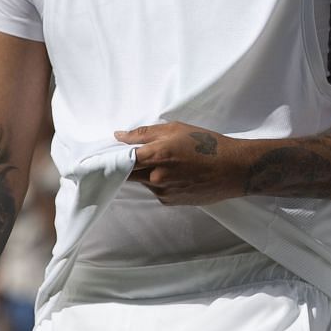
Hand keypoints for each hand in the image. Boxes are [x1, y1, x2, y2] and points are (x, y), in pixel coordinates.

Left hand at [116, 122, 251, 204]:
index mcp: (156, 155)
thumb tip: (119, 136)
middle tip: (129, 157)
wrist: (234, 170)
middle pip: (127, 174)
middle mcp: (156, 177)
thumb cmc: (208, 144)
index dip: (107, 159)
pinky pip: (156, 190)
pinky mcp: (170, 201)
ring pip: (143, 182)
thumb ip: (144, 133)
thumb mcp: (176, 129)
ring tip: (169, 162)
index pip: (120, 160)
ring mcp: (163, 192)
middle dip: (125, 166)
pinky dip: (159, 182)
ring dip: (146, 173)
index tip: (96, 159)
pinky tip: (178, 174)